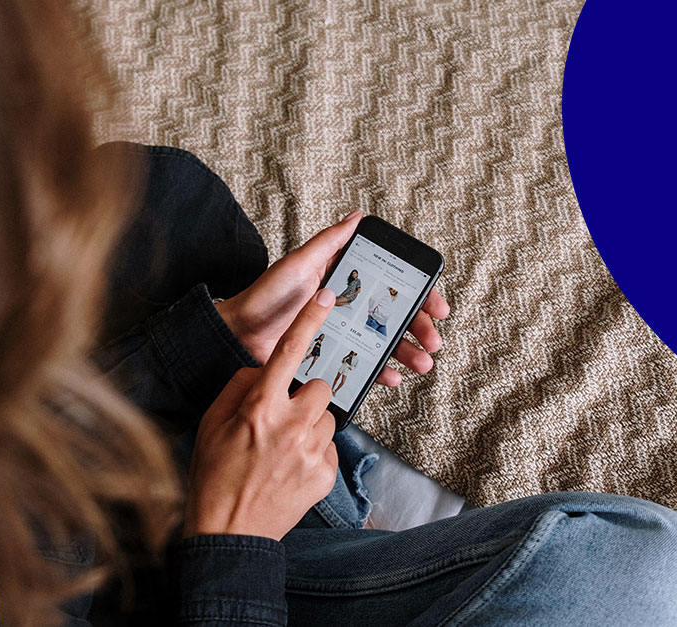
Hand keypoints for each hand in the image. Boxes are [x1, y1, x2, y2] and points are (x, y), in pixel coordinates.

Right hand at [184, 289, 338, 539]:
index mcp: (260, 408)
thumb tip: (263, 372)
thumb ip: (239, 389)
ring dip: (311, 426)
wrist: (229, 534)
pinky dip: (314, 454)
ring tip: (283, 450)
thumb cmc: (214, 477)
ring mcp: (312, 452)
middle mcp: (291, 426)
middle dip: (306, 396)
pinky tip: (290, 470)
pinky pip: (329, 448)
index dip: (309, 321)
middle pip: (320, 387)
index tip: (327, 299)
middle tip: (283, 417)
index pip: (289, 353)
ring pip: (328, 417)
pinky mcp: (326, 475)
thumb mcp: (211, 424)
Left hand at [216, 211, 450, 385]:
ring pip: (385, 342)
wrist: (239, 335)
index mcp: (346, 279)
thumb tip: (356, 216)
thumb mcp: (299, 264)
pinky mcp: (334, 356)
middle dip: (420, 328)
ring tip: (421, 362)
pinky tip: (392, 377)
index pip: (392, 284)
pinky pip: (364, 364)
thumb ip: (329, 242)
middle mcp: (349, 305)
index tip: (437, 305)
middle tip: (433, 341)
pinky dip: (382, 371)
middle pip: (395, 315)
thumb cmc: (265, 296)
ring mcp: (343, 332)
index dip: (420, 294)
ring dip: (407, 352)